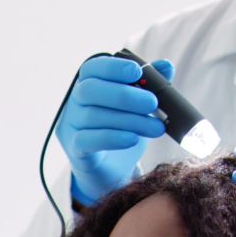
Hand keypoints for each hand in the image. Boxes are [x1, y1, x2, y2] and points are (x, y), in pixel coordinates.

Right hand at [56, 55, 173, 204]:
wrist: (113, 171)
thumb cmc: (124, 132)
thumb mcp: (140, 107)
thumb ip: (150, 85)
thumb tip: (165, 66)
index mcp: (88, 85)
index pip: (92, 68)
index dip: (113, 67)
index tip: (137, 72)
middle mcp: (74, 103)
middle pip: (89, 90)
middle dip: (124, 95)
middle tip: (153, 104)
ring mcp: (70, 126)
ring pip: (92, 116)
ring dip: (129, 120)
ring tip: (155, 128)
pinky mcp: (73, 149)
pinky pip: (87, 140)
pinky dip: (112, 138)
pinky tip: (132, 139)